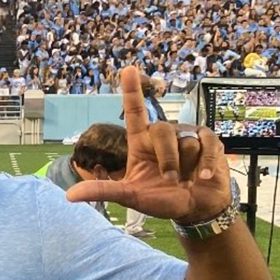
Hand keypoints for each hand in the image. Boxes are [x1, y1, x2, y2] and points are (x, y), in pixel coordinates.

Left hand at [66, 66, 229, 223]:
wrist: (195, 209)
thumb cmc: (161, 199)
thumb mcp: (130, 196)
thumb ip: (103, 191)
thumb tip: (69, 195)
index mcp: (141, 142)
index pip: (135, 111)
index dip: (132, 90)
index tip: (128, 69)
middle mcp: (163, 134)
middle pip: (162, 131)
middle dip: (168, 160)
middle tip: (171, 180)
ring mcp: (187, 135)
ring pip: (186, 142)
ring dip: (187, 168)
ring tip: (187, 181)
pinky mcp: (209, 141)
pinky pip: (208, 145)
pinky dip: (206, 165)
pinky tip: (205, 178)